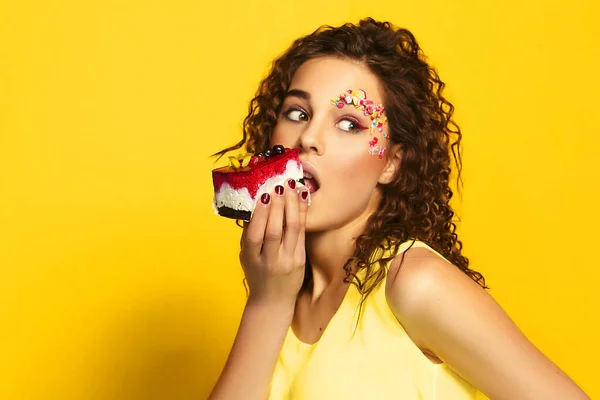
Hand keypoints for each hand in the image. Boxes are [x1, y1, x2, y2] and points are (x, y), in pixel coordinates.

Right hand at [239, 179, 308, 307]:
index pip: (256, 235)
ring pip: (292, 230)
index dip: (260, 214)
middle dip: (277, 206)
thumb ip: (249, 235)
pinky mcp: (301, 260)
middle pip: (275, 231)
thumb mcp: (246, 257)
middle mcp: (270, 261)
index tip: (263, 195)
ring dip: (292, 205)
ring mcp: (288, 261)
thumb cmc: (257, 274)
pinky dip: (303, 213)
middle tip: (279, 186)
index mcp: (252, 259)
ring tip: (292, 187)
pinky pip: (302, 233)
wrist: (273, 301)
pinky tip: (303, 198)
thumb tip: (254, 205)